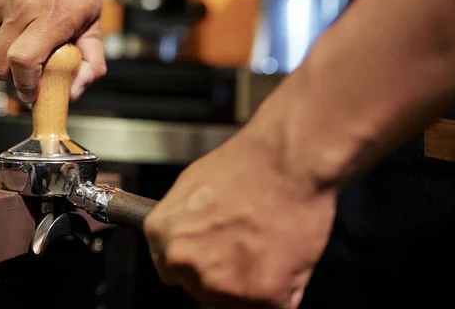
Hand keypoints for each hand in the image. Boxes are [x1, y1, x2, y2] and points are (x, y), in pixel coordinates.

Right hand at [0, 0, 108, 102]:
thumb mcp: (95, 24)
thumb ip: (92, 62)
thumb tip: (75, 92)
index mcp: (51, 17)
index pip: (23, 62)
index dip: (26, 86)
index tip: (34, 94)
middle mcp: (20, 8)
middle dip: (11, 80)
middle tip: (29, 77)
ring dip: (3, 61)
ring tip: (26, 50)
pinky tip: (19, 28)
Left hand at [143, 117, 338, 308]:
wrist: (289, 161)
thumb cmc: (248, 163)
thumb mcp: (192, 182)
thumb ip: (181, 221)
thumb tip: (186, 236)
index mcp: (165, 236)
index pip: (170, 269)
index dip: (194, 260)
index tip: (210, 254)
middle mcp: (188, 265)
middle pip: (200, 287)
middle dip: (221, 271)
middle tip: (245, 244)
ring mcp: (225, 286)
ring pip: (234, 301)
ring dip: (249, 283)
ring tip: (267, 246)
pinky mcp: (265, 297)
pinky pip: (271, 306)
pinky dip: (281, 289)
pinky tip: (285, 258)